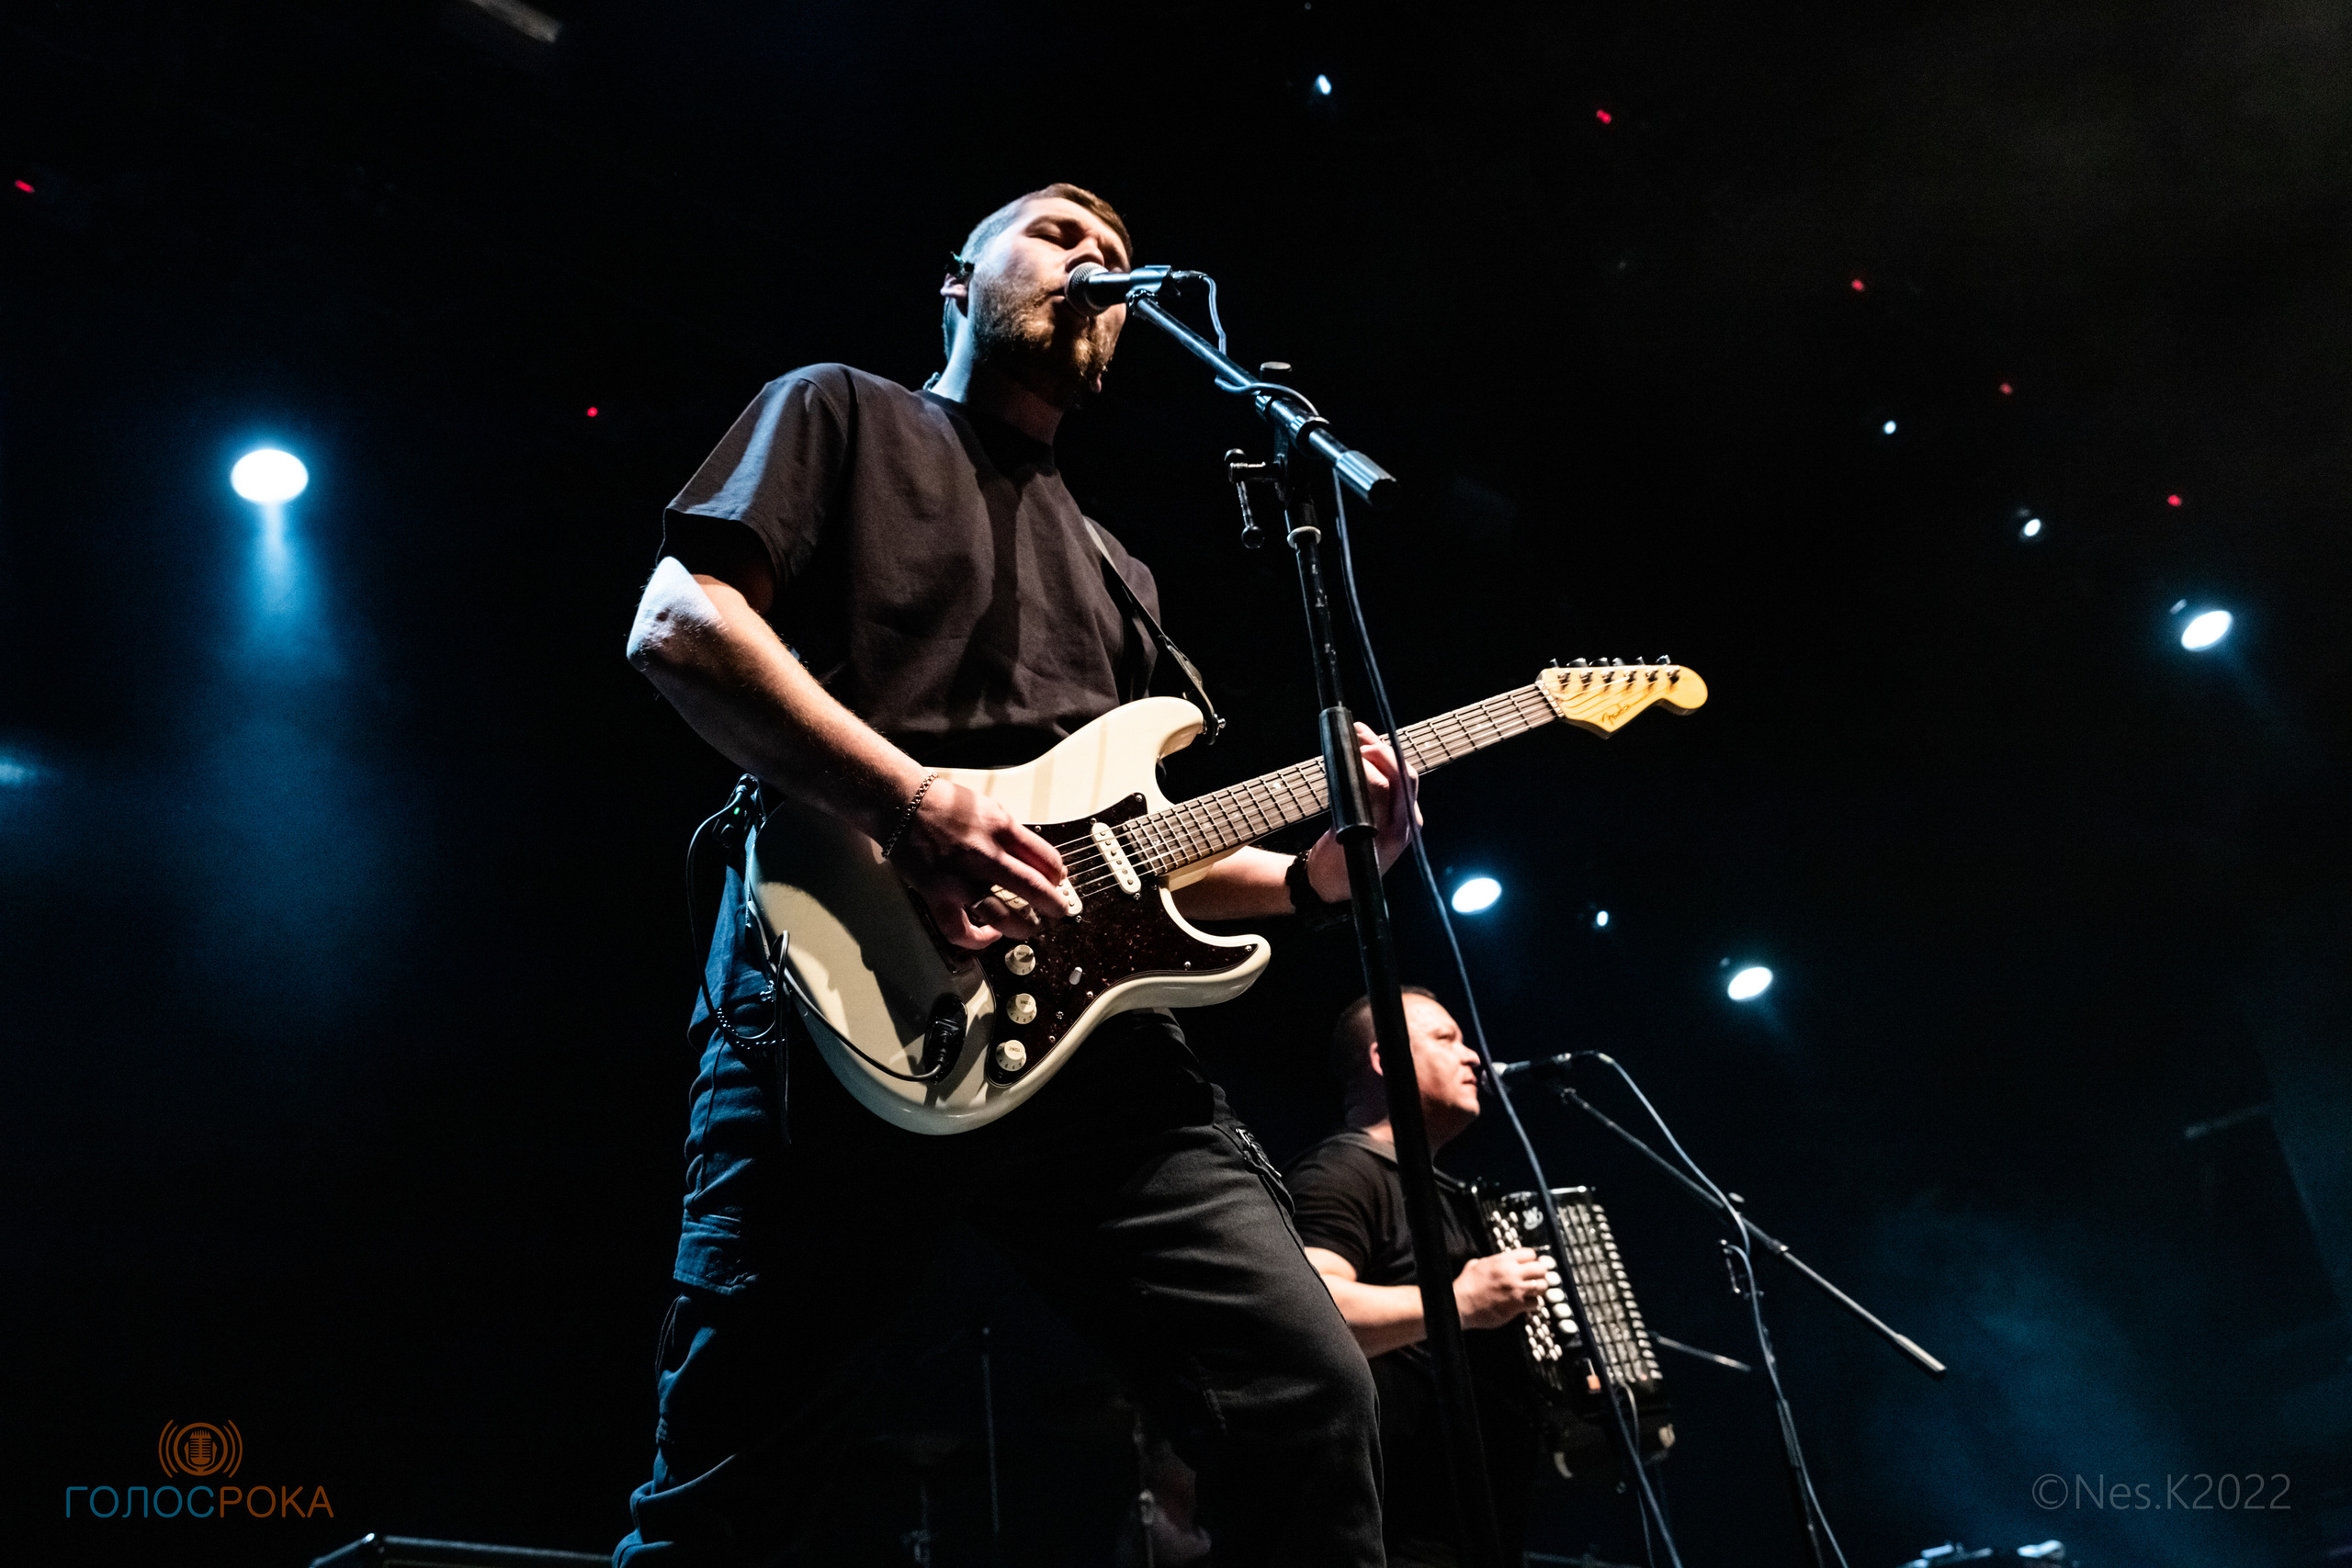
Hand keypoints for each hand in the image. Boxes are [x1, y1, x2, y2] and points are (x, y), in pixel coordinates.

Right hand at [887, 776, 1070, 949]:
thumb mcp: (989, 807)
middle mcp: (984, 855)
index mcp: (1000, 829)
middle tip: (1059, 910)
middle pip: (1033, 889)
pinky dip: (978, 939)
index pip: (1045, 858)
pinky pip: (960, 929)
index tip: (1059, 880)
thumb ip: (1012, 834)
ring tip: (1031, 927)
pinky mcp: (937, 895)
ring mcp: (960, 879)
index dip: (1058, 874)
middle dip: (1054, 904)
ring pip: (1003, 916)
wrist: (901, 803)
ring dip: (1024, 927)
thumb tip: (1034, 858)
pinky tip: (990, 935)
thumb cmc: (943, 804)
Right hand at [1305, 723, 1421, 902]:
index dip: (1376, 763)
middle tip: (1356, 737)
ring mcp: (1402, 818)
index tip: (1355, 750)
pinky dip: (1378, 761)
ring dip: (1380, 751)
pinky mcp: (1394, 813)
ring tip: (1358, 732)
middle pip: (1402, 775)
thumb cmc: (1337, 868)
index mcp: (1397, 831)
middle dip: (1381, 751)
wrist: (1333, 884)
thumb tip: (1365, 770)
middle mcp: (1405, 822)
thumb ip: (1356, 805)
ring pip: (1399, 774)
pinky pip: (1392, 781)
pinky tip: (1364, 745)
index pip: (1394, 785)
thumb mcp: (1343, 837)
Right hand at [1453, 1247, 1550, 1329]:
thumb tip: (1495, 1260)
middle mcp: (1512, 1273)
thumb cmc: (1466, 1286)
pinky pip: (1535, 1303)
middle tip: (1537, 1278)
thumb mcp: (1476, 1264)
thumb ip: (1490, 1261)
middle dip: (1540, 1273)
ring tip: (1533, 1291)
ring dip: (1539, 1289)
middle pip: (1540, 1269)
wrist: (1460, 1305)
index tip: (1531, 1264)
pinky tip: (1526, 1303)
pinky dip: (1533, 1303)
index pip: (1530, 1254)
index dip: (1532, 1259)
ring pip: (1542, 1286)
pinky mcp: (1516, 1305)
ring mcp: (1516, 1290)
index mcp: (1502, 1261)